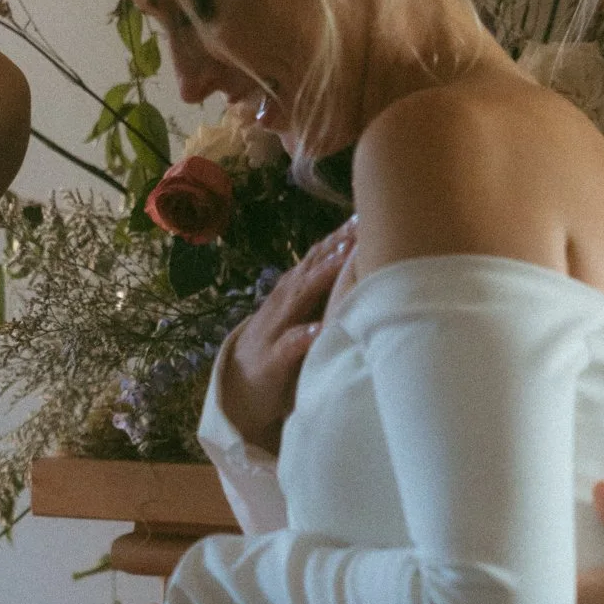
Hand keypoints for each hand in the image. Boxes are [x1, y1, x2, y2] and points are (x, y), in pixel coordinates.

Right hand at [214, 224, 355, 451]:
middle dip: (333, 247)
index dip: (338, 237)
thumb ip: (323, 294)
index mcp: (294, 293)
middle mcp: (283, 305)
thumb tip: (357, 267)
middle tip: (358, 225)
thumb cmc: (282, 349)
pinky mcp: (271, 362)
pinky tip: (317, 329)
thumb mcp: (302, 317)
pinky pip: (287, 348)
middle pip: (309, 269)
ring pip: (297, 299)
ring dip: (318, 279)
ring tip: (340, 261)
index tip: (364, 216)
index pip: (317, 258)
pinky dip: (302, 337)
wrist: (240, 388)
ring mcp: (275, 331)